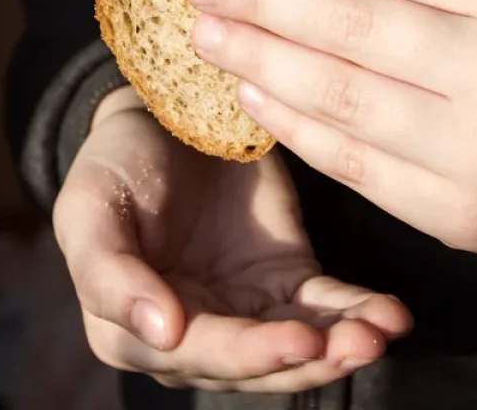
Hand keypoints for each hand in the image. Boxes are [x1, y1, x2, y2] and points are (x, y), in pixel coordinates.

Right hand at [53, 86, 412, 392]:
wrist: (158, 111)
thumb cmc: (111, 164)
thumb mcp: (87, 208)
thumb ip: (107, 274)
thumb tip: (160, 335)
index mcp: (130, 331)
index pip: (196, 354)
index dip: (248, 354)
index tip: (298, 341)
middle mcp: (190, 336)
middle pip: (256, 364)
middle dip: (310, 358)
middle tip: (359, 342)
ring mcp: (242, 312)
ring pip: (298, 346)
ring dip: (342, 345)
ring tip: (380, 331)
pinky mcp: (283, 282)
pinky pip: (325, 309)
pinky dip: (358, 314)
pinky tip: (389, 314)